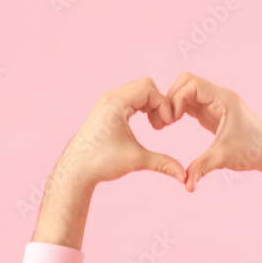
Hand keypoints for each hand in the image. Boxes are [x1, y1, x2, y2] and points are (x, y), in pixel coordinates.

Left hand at [52, 77, 186, 187]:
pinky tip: (146, 124)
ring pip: (138, 91)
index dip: (164, 105)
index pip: (149, 89)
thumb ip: (163, 164)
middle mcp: (110, 98)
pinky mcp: (107, 109)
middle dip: (159, 103)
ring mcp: (107, 102)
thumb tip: (184, 177)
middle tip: (161, 125)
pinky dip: (142, 107)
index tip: (167, 125)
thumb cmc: (102, 163)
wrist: (77, 169)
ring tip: (155, 126)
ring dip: (151, 105)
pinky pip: (131, 98)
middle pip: (145, 85)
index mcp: (116, 103)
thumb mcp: (137, 160)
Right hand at [164, 71, 261, 191]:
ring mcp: (215, 103)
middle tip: (165, 120)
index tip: (172, 119)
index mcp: (223, 99)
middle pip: (186, 82)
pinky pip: (191, 102)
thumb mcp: (223, 158)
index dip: (177, 98)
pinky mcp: (212, 112)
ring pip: (187, 90)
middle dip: (172, 98)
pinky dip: (179, 109)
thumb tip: (187, 186)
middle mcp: (219, 96)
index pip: (192, 84)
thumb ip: (202, 168)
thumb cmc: (252, 152)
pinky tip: (172, 123)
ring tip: (166, 123)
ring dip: (174, 103)